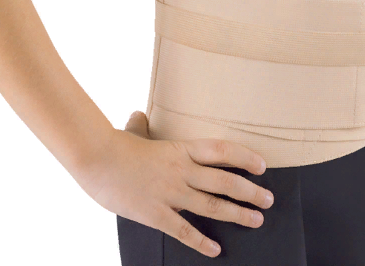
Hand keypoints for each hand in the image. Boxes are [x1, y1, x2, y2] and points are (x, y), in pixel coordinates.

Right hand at [74, 110, 274, 258]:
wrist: (96, 158)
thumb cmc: (114, 144)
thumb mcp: (132, 132)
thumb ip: (140, 125)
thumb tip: (138, 114)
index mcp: (180, 148)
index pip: (222, 151)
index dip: (245, 158)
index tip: (262, 165)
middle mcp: (182, 170)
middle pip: (225, 181)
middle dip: (250, 191)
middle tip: (268, 199)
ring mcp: (170, 193)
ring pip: (212, 206)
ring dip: (237, 214)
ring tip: (256, 220)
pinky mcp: (156, 213)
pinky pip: (184, 230)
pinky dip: (201, 242)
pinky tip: (215, 250)